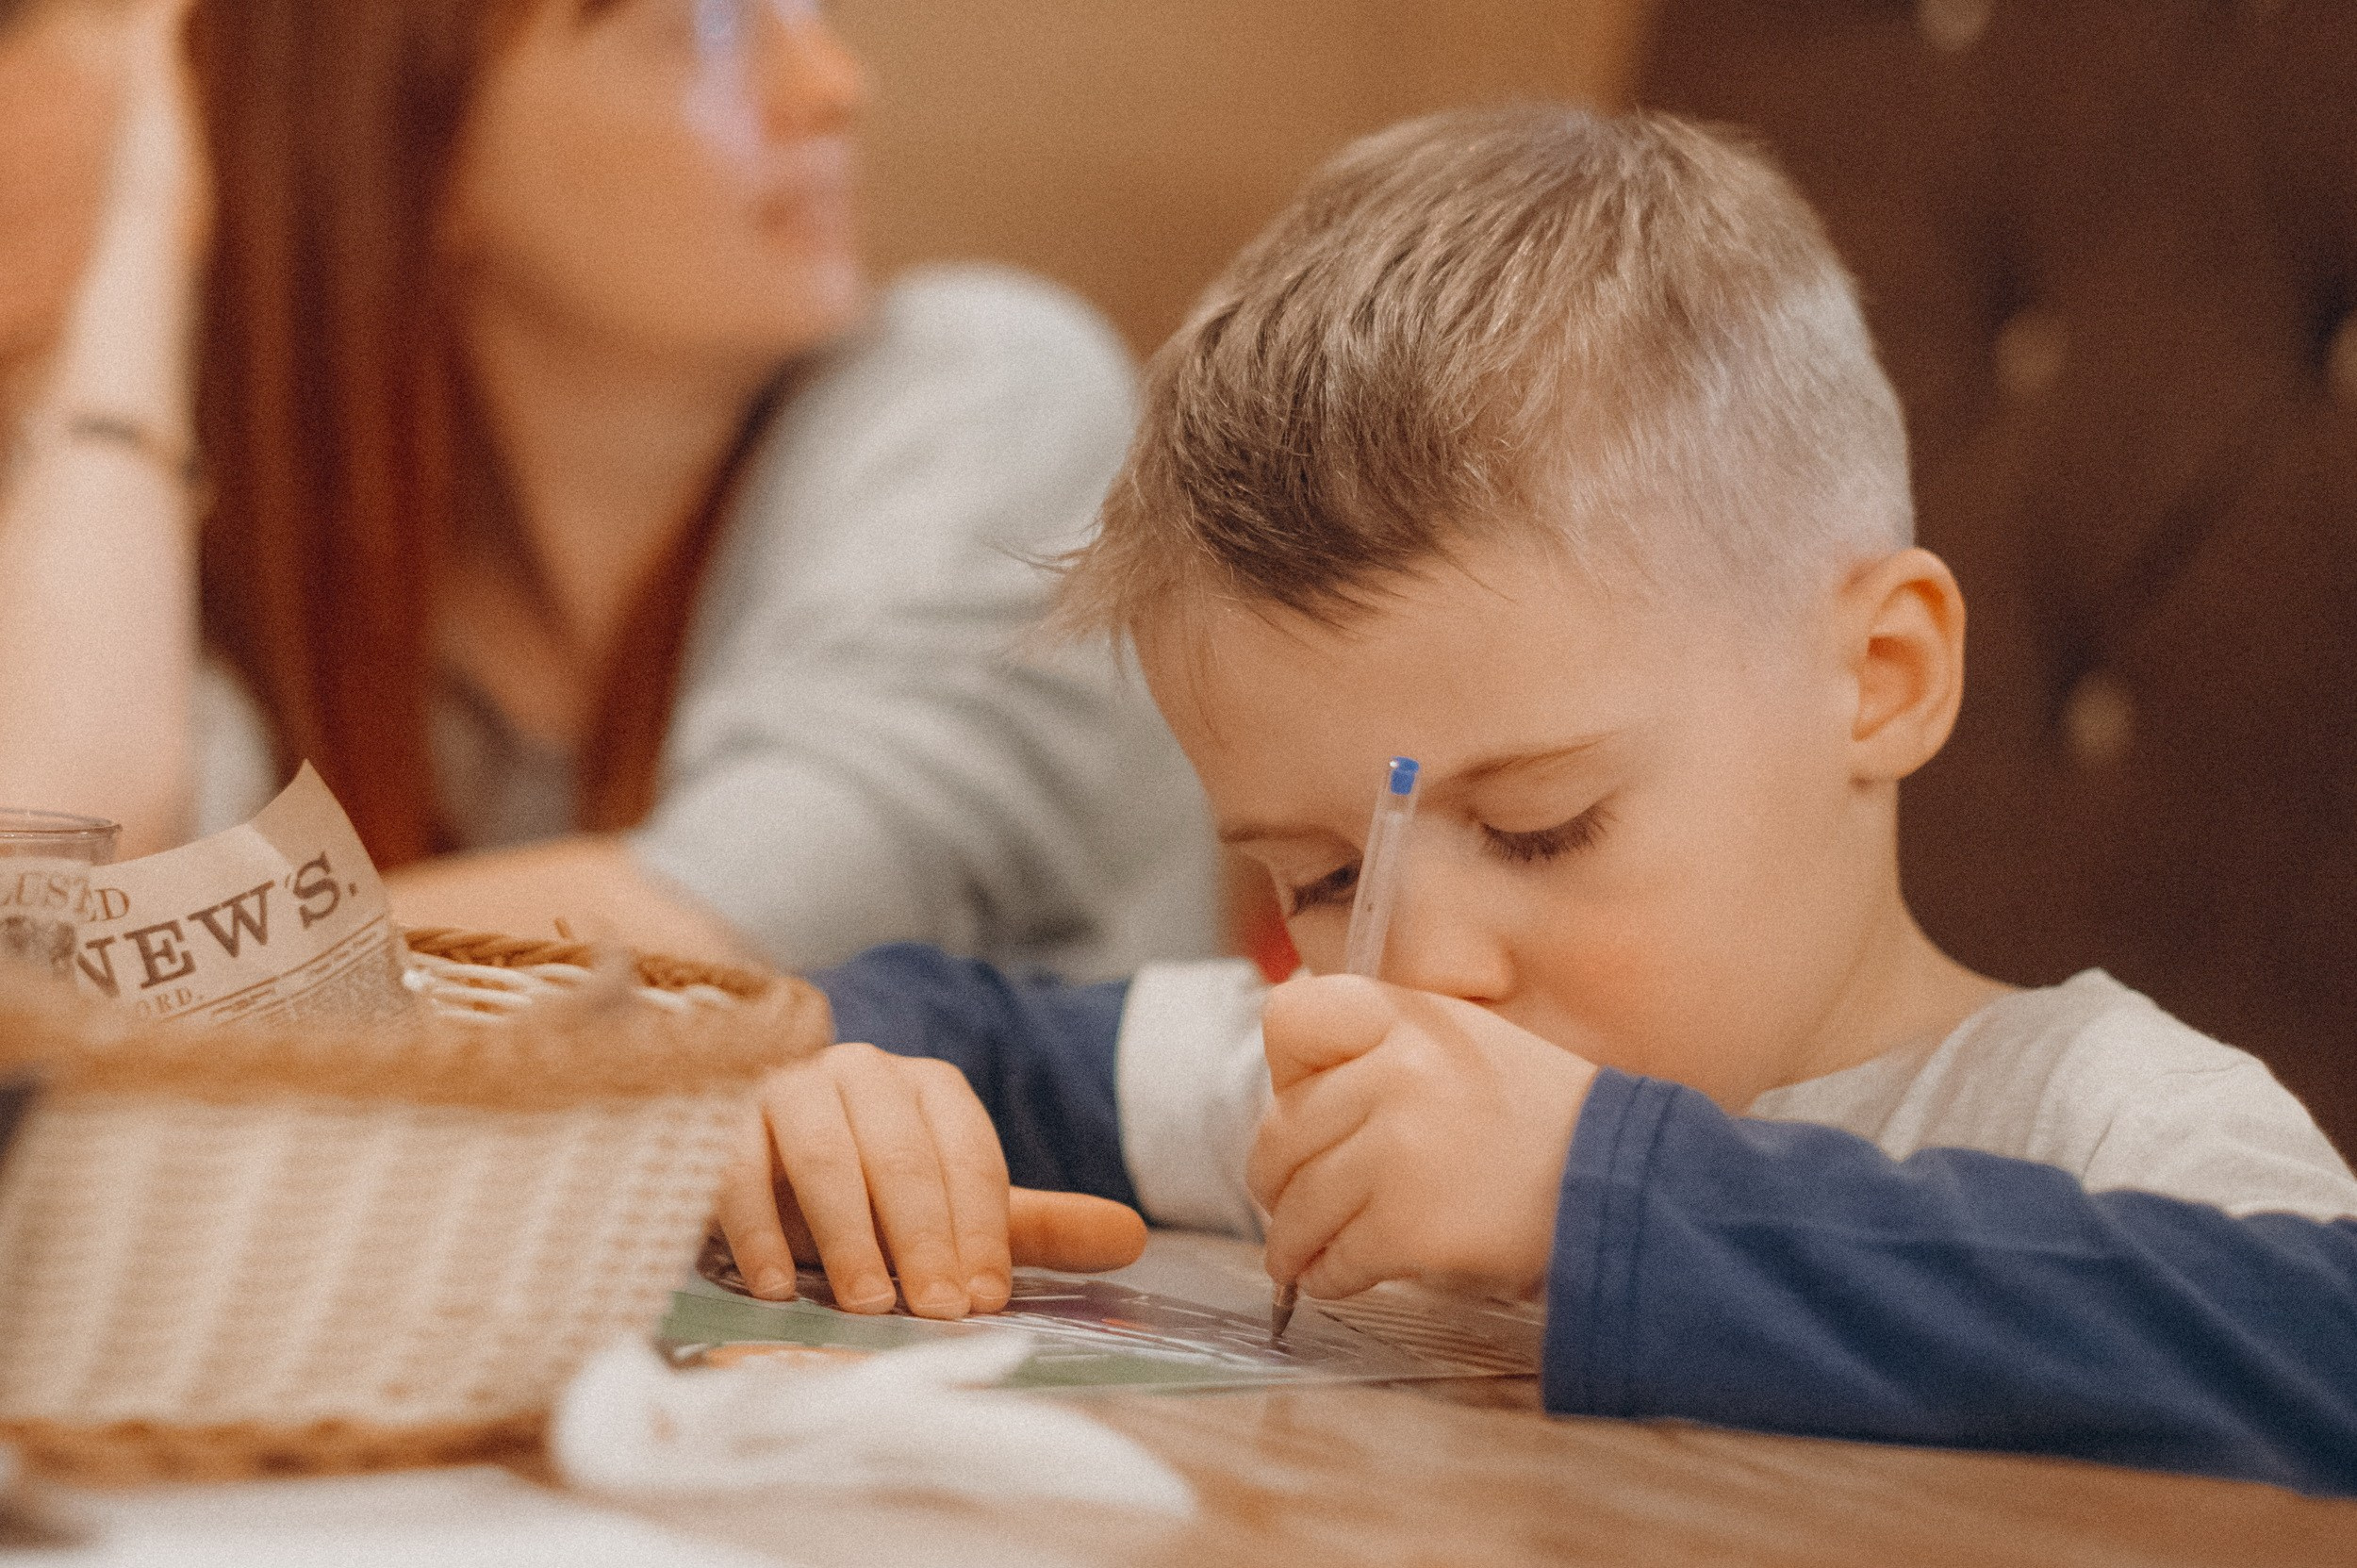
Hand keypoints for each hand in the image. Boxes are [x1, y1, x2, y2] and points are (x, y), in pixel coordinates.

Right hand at [715, 1041, 1147, 1318]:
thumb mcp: (951, 1207)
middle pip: (902, 1155)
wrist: (763, 1154)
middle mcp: (862, 1072)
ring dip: (848, 1237)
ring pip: (824, 1157)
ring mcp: (789, 1087)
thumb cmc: (870, 1193)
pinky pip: (738, 1167)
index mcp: (929, 1088)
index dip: (981, 1231)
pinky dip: (758, 1230)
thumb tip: (1134, 1238)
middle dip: (924, 1240)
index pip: (967, 1155)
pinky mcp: (721, 1115)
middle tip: (938, 1312)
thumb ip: (1034, 1226)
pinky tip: (779, 1289)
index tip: (987, 1300)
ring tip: (869, 1306)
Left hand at [1248, 974, 1597, 1302]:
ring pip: (1297, 1206)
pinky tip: (1341, 1277)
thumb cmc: (1542, 1120)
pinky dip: (1327, 1277)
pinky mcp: (1405, 1223)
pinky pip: (1332, 1258)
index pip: (1289, 1020)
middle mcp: (1390, 1073)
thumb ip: (1382, 1053)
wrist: (1621, 1184)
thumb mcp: (1463, 1045)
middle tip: (1286, 1203)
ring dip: (1293, 1242)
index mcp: (1403, 1017)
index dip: (1284, 1073)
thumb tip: (1293, 1100)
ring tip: (1302, 1257)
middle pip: (1279, 1132)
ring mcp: (1394, 1149)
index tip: (1299, 1105)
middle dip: (1276, 1180)